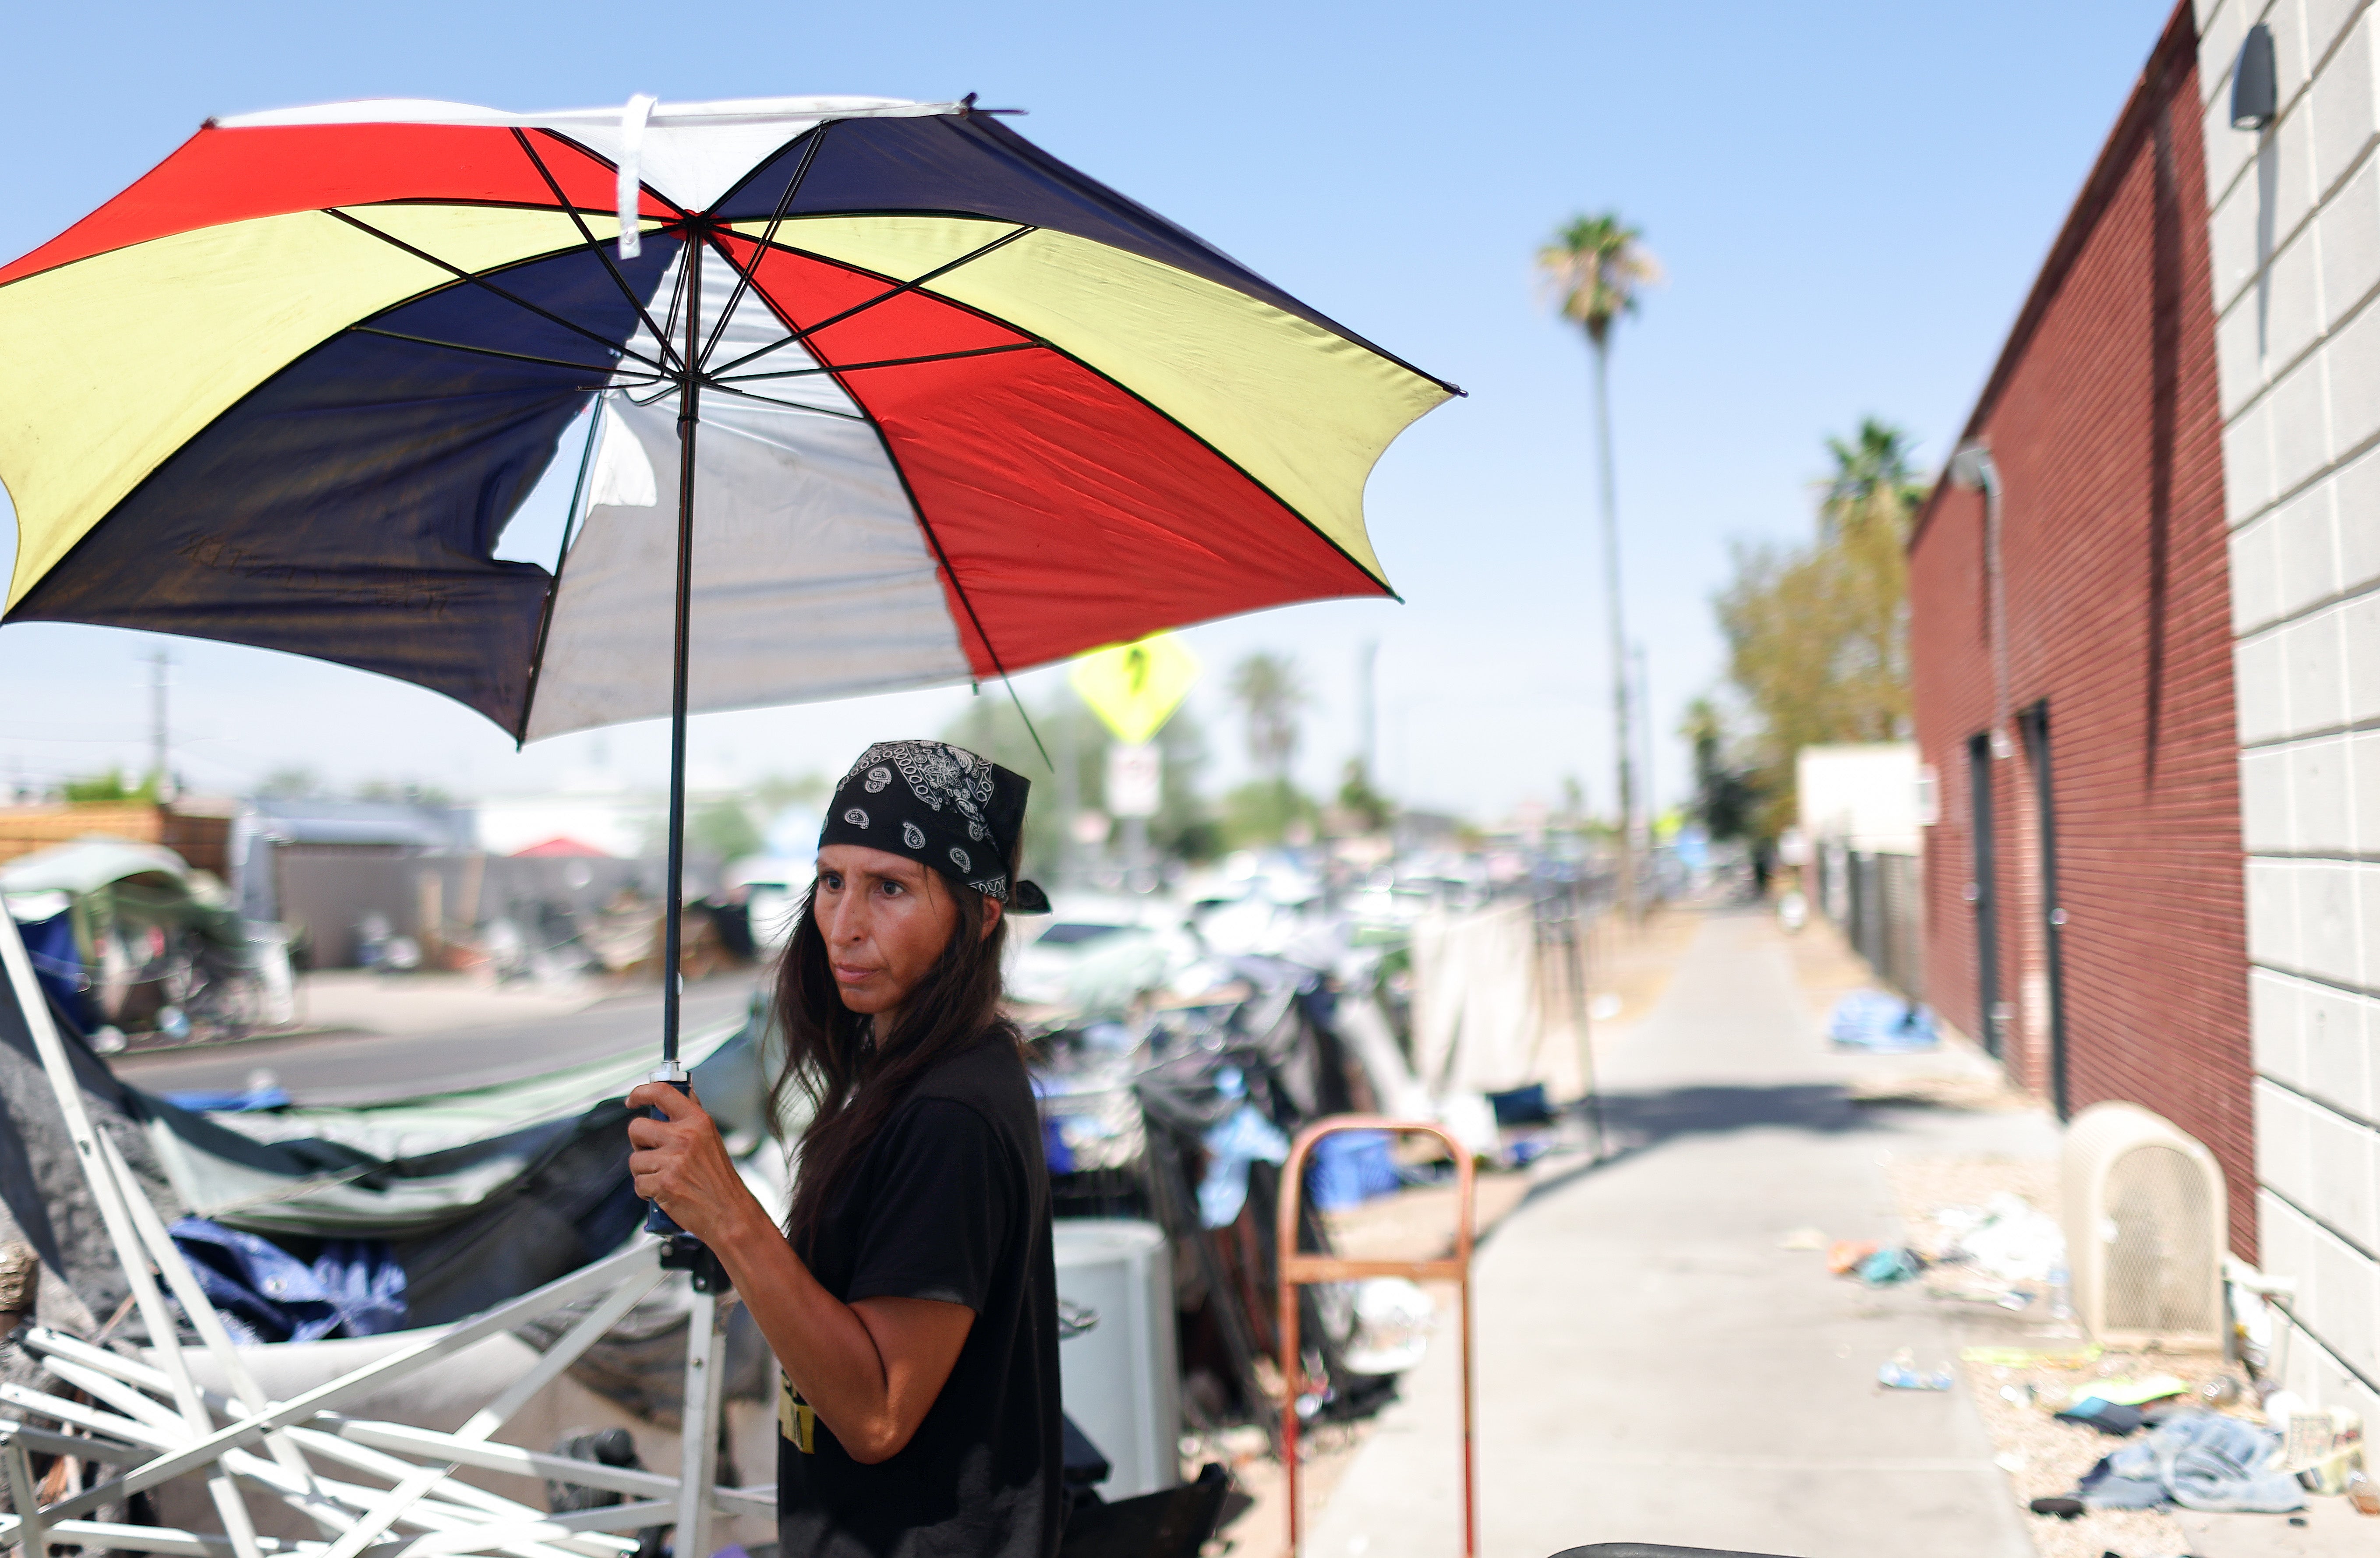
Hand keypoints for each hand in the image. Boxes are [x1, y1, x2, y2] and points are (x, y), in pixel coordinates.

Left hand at [626, 1083, 768, 1246]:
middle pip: (637, 1127)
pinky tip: (664, 1193)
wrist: (729, 1213)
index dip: (640, 1093)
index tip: (633, 1100)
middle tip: (654, 1155)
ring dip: (644, 1172)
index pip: (661, 1092)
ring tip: (665, 1178)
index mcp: (697, 1121)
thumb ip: (692, 1116)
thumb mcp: (711, 1139)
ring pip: (634, 1159)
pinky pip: (638, 1183)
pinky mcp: (663, 1183)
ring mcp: (673, 1160)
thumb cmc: (720, 1180)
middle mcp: (685, 1137)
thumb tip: (681, 1093)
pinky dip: (647, 1192)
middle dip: (639, 1144)